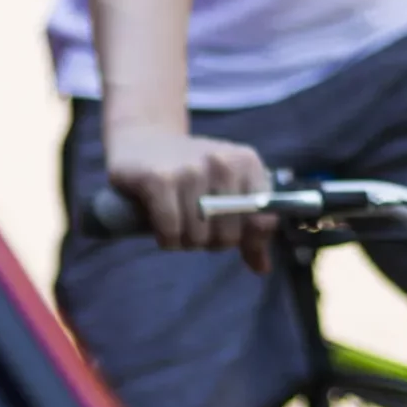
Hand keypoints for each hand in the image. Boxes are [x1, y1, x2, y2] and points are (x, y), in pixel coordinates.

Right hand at [105, 122, 275, 270]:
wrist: (144, 138)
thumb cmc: (189, 170)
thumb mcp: (225, 190)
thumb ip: (247, 228)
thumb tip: (262, 268)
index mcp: (246, 162)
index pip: (263, 220)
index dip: (247, 240)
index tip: (226, 234)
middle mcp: (223, 163)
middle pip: (228, 236)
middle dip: (209, 242)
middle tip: (194, 226)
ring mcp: (191, 170)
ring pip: (198, 237)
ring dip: (184, 241)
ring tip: (176, 223)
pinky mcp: (160, 180)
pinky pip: (171, 232)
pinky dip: (166, 239)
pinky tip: (160, 227)